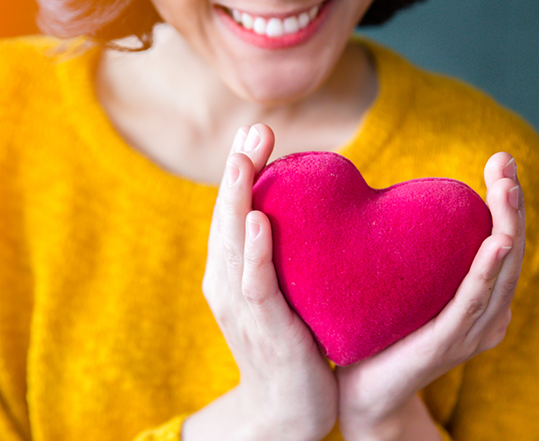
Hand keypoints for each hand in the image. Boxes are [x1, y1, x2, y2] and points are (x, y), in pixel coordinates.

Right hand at [183, 125, 337, 440]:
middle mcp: (226, 281)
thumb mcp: (283, 292)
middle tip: (254, 128)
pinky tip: (258, 220)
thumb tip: (312, 214)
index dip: (241, 171)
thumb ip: (286, 255)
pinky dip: (254, 251)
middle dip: (239, 171)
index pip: (234, 211)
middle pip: (227, 217)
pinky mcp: (261, 326)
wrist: (285, 409)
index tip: (256, 132)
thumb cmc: (290, 345)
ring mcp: (239, 304)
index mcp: (231, 270)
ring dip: (238, 198)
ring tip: (245, 158)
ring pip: (232, 242)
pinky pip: (254, 283)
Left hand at [335, 152, 525, 440]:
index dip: (504, 201)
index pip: (499, 241)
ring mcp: (469, 332)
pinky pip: (470, 304)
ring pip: (498, 273)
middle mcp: (483, 315)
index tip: (500, 160)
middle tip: (505, 162)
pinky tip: (494, 243)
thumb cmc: (377, 335)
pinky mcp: (445, 344)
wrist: (359, 393)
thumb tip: (383, 201)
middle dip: (510, 204)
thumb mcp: (400, 287)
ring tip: (506, 189)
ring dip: (505, 227)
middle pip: (508, 250)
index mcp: (476, 299)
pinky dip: (485, 273)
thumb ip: (406, 252)